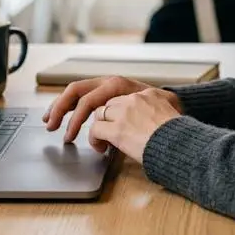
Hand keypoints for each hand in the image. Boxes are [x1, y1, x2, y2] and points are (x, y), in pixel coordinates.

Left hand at [43, 76, 181, 155]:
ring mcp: (121, 108)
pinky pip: (95, 131)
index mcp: (130, 85)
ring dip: (75, 127)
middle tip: (50, 122)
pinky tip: (102, 149)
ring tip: (69, 138)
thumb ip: (138, 106)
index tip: (59, 109)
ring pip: (88, 112)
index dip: (71, 98)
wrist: (184, 140)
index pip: (92, 86)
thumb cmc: (174, 129)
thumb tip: (126, 117)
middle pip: (80, 91)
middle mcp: (124, 90)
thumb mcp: (158, 107)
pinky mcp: (119, 127)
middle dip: (60, 106)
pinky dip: (94, 141)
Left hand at [89, 89, 184, 160]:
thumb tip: (172, 113)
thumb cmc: (181, 136)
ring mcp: (125, 113)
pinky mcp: (117, 129)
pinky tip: (101, 147)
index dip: (122, 111)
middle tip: (109, 130)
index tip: (122, 121)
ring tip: (103, 140)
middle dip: (108, 117)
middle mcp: (135, 98)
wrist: (180, 144)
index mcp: (150, 94)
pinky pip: (96, 129)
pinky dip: (94, 139)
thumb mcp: (177, 113)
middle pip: (110, 103)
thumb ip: (167, 108)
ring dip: (100, 127)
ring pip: (100, 113)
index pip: (127, 97)